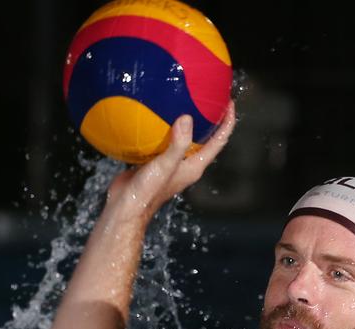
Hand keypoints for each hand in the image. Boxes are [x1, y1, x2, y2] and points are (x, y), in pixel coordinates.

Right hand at [103, 101, 236, 221]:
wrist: (125, 206)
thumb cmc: (148, 191)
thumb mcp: (166, 165)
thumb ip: (178, 143)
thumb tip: (187, 118)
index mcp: (195, 165)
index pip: (219, 141)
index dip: (227, 122)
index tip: (229, 103)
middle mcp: (186, 163)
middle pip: (205, 137)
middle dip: (209, 118)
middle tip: (208, 97)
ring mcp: (171, 162)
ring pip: (183, 137)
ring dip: (185, 121)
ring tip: (184, 100)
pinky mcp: (155, 160)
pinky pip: (163, 139)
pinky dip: (163, 126)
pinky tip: (156, 113)